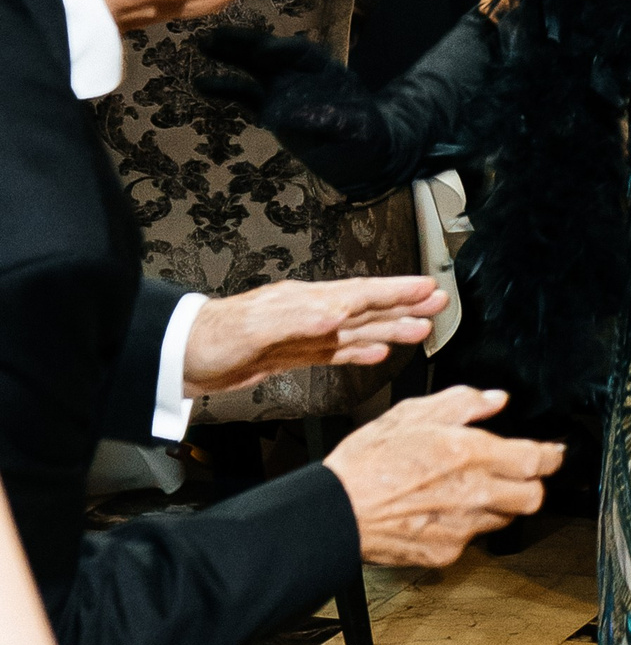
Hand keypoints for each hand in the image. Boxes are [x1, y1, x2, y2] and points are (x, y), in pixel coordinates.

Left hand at [181, 276, 446, 391]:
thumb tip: (340, 313)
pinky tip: (375, 354)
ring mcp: (301, 335)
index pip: (360, 294)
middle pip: (365, 308)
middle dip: (403, 305)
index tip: (427, 288)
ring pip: (355, 331)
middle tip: (438, 304)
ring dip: (388, 329)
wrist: (179, 357)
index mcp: (305, 303)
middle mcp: (308, 314)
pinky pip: (334, 352)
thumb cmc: (210, 337)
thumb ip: (299, 319)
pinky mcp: (290, 355)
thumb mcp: (255, 328)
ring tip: (419, 330)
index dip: (396, 292)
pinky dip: (357, 352)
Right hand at [196, 29, 394, 193]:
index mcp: (325, 71)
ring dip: (230, 55)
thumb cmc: (367, 136)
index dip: (283, 50)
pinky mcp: (269, 108)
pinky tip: (201, 83)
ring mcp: (283, 89)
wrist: (362, 155)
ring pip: (253, 66)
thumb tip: (299, 116)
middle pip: (271, 52)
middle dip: (246, 43)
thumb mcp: (359, 130)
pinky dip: (225, 88)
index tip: (264, 52)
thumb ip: (334, 121)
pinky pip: (244, 95)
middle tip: (218, 34)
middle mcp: (301, 74)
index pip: (302, 53)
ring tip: (203, 44)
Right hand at [324, 388, 564, 565]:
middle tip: (516, 473)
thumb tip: (495, 400)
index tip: (552, 453)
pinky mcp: (445, 553)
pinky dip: (464, 525)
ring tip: (465, 489)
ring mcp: (460, 528)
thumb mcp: (413, 413)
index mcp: (469, 454)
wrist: (335, 512)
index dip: (550, 456)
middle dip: (530, 484)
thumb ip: (462, 403)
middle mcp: (472, 494)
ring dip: (497, 504)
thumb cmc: (368, 462)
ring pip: (503, 519)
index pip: (534, 461)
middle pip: (532, 498)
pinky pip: (470, 539)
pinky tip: (440, 510)